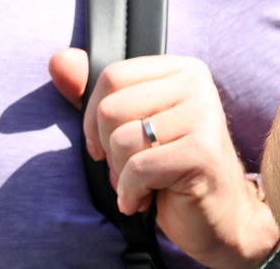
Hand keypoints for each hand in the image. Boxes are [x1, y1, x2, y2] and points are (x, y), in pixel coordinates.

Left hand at [49, 49, 279, 268]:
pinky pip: (138, 169)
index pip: (112, 75)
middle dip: (110, 151)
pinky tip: (147, 199)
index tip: (109, 145)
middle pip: (111, 108)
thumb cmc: (171, 169)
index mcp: (181, 69)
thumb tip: (58, 61)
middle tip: (134, 168)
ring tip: (145, 184)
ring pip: (122, 140)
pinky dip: (132, 194)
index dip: (95, 119)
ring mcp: (204, 115)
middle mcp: (197, 83)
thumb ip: (96, 94)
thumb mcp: (131, 127)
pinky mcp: (203, 151)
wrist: (220, 218)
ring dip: (122, 175)